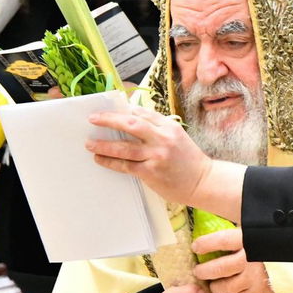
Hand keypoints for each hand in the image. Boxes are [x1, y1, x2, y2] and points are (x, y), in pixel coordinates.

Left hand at [86, 106, 213, 205]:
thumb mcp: (177, 137)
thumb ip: (157, 128)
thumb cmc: (188, 160)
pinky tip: (100, 159)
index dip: (123, 110)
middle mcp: (163, 138)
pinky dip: (110, 162)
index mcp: (169, 126)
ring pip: (124, 147)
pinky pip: (125, 165)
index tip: (108, 111)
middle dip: (108, 119)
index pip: (142, 112)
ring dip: (103, 145)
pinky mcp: (151, 172)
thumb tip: (131, 119)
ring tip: (89, 144)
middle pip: (130, 123)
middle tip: (92, 119)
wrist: (203, 182)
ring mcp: (157, 155)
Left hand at [190, 229, 278, 292]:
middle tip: (198, 270)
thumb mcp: (261, 230)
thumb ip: (244, 229)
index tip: (196, 247)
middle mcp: (249, 260)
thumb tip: (225, 217)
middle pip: (217, 268)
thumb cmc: (281, 243)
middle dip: (204, 271)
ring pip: (225, 287)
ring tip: (213, 283)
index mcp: (249, 240)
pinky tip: (231, 290)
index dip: (204, 244)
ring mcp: (254, 279)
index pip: (219, 241)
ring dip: (215, 286)